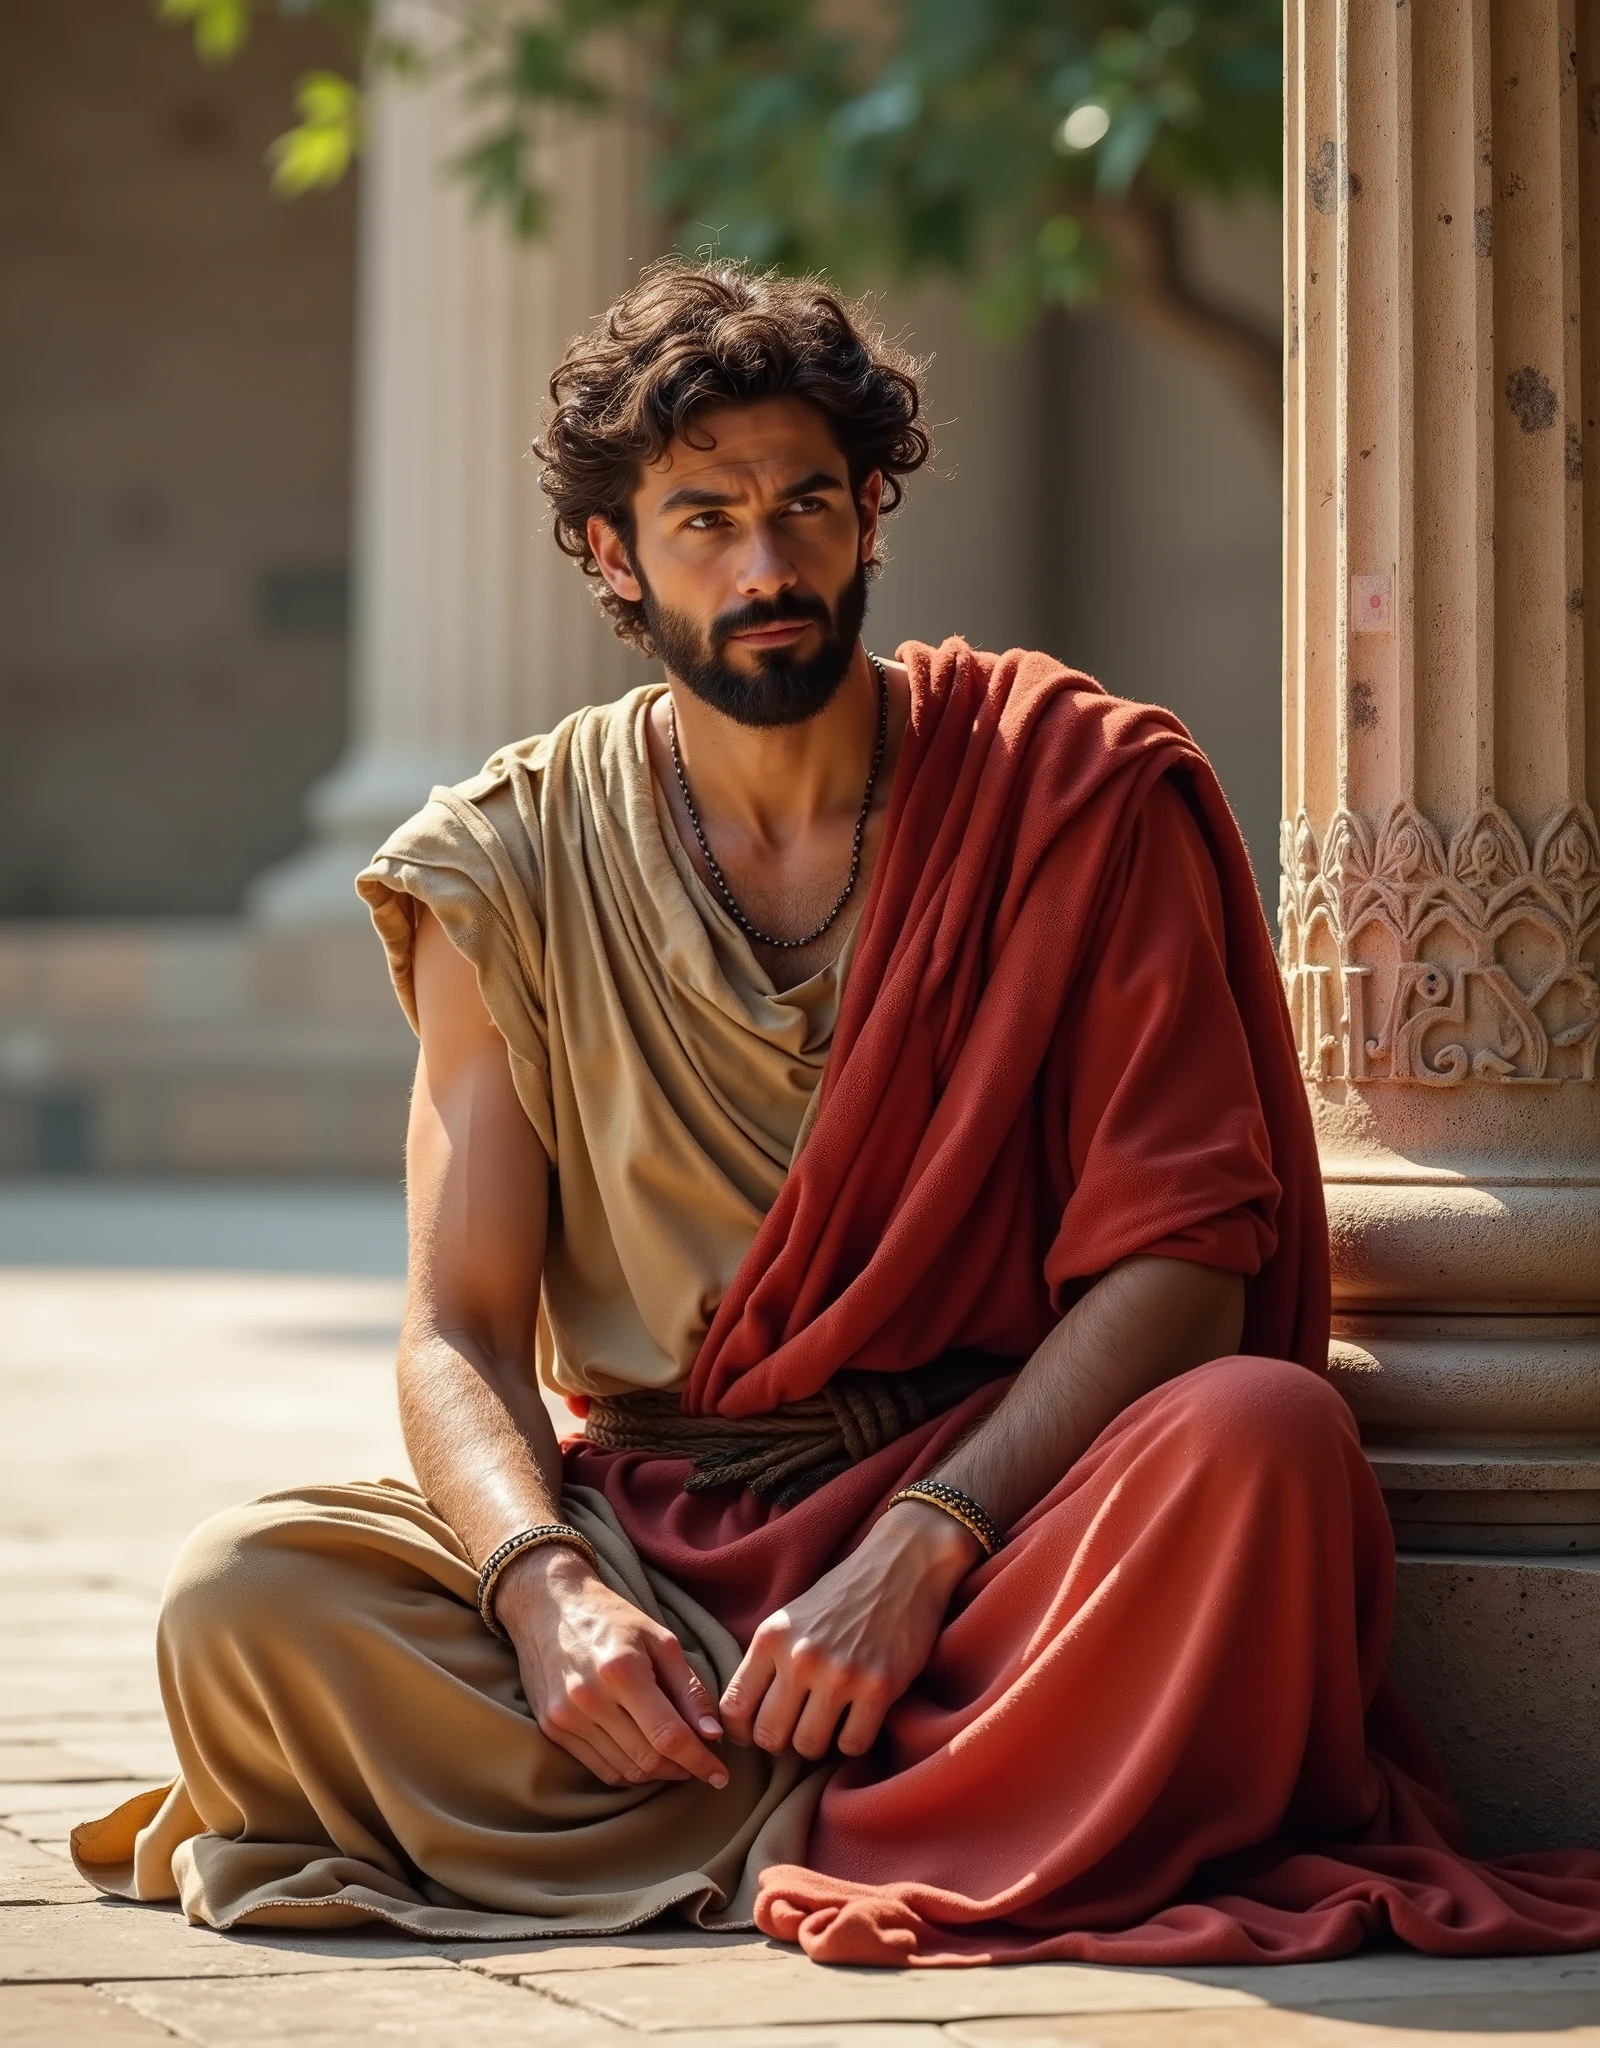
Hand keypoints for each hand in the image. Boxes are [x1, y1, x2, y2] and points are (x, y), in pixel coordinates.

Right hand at [496, 1545, 729, 1789]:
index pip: (668, 1735)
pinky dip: (628, 1771)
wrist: (548, 1605)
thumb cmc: (612, 1618)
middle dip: (682, 1769)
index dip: (699, 1761)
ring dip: (657, 1774)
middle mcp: (590, 1698)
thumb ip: (689, 1689)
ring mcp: (566, 1717)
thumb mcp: (660, 1640)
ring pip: (625, 1771)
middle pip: (648, 1759)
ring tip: (674, 1759)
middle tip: (700, 1762)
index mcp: (622, 1671)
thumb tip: (712, 1735)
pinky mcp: (552, 1728)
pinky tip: (643, 1756)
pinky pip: (599, 1768)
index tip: (721, 1775)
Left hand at [719, 1502, 979, 1761]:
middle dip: (780, 1741)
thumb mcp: (788, 1619)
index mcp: (771, 1638)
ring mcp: (840, 1674)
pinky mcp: (879, 1687)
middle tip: (796, 1728)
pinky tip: (857, 1718)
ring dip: (817, 1742)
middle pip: (769, 1736)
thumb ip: (766, 1663)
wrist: (900, 1567)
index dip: (742, 1732)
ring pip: (808, 1747)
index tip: (756, 1733)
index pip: (733, 1709)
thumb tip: (742, 1721)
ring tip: (828, 1722)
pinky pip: (852, 1745)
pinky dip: (853, 1740)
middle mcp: (801, 1657)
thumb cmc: (841, 1598)